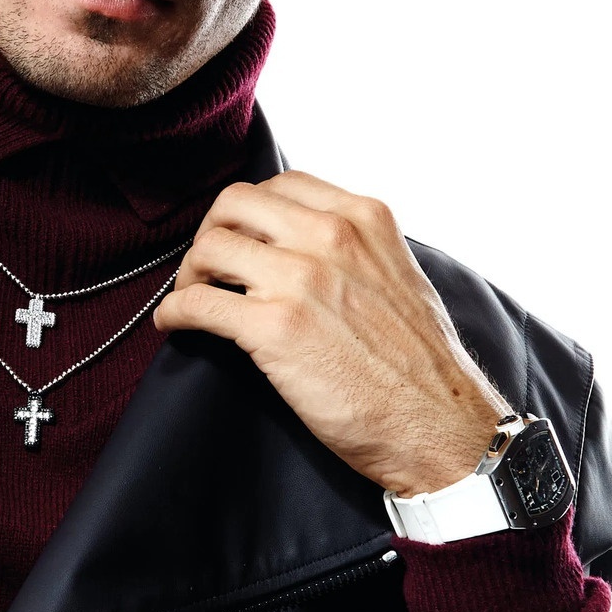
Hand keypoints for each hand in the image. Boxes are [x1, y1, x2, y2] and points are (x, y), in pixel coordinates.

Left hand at [154, 171, 503, 497]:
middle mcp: (331, 236)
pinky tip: (175, 324)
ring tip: (193, 298)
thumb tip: (302, 249)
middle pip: (234, 205)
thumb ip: (354, 251)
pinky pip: (196, 303)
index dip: (249, 215)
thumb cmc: (420, 366)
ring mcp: (300, 279)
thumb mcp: (398, 276)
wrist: (438, 426)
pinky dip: (174, 313)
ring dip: (189, 274)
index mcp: (363, 218)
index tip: (241, 241)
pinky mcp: (273, 328)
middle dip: (211, 234)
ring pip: (209, 247)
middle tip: (208, 270)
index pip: (281, 185)